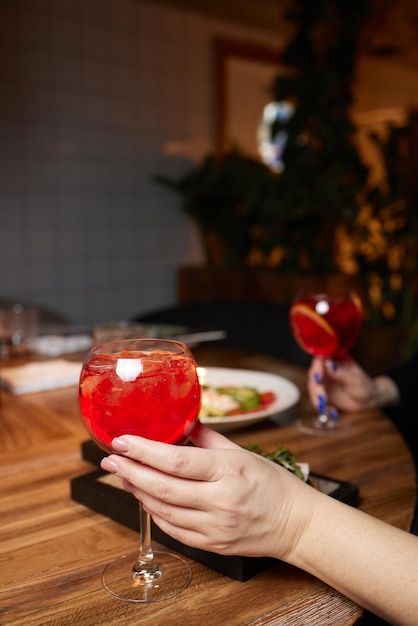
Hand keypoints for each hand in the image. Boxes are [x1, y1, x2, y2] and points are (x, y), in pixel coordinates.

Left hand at [100, 423, 313, 560]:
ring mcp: (215, 526)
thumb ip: (209, 438)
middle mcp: (221, 500)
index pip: (177, 461)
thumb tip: (182, 422)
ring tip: (124, 474)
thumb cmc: (272, 483)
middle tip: (110, 460)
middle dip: (130, 471)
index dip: (144, 451)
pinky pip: (173, 530)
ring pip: (163, 510)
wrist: (295, 523)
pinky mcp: (213, 544)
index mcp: (229, 470)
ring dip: (138, 491)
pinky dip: (155, 513)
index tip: (121, 442)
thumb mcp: (243, 452)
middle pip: (163, 488)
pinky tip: (145, 498)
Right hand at [307, 356, 399, 413]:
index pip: (321, 358)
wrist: (368, 401)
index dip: (317, 367)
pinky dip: (321, 405)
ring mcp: (325, 380)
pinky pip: (316, 397)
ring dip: (316, 397)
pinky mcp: (323, 391)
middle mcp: (328, 367)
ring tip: (324, 407)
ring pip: (313, 386)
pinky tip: (331, 411)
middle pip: (314, 374)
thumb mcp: (356, 381)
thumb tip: (329, 365)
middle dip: (316, 387)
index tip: (318, 378)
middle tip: (323, 398)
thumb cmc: (366, 387)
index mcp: (337, 359)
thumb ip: (342, 374)